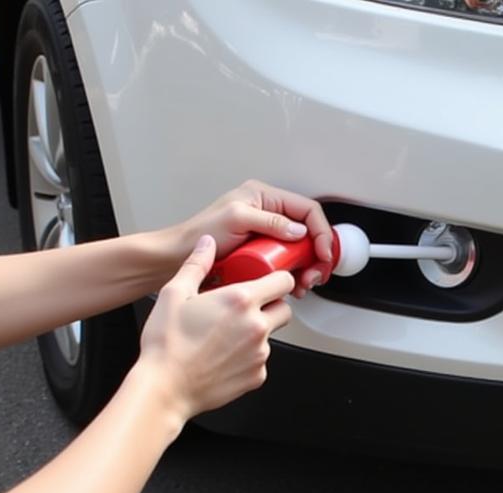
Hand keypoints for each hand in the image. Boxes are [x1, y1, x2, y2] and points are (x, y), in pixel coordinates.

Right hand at [136, 235, 291, 421]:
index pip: (282, 281)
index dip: (277, 279)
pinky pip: (261, 360)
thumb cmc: (167, 345)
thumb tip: (206, 244)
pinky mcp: (257, 376)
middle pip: (284, 309)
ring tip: (226, 335)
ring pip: (271, 336)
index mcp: (240, 301)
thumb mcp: (174, 293)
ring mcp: (260, 354)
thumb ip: (196, 264)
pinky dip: (249, 357)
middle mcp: (256, 327)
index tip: (268, 281)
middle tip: (246, 309)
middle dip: (271, 306)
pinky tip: (225, 355)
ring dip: (257, 332)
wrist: (166, 388)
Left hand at [168, 180, 333, 297]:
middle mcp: (269, 214)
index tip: (323, 254)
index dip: (321, 232)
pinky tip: (292, 285)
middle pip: (308, 233)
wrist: (180, 257)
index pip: (307, 210)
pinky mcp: (263, 254)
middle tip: (314, 275)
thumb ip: (269, 221)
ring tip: (303, 284)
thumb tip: (299, 231)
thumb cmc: (201, 234)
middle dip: (316, 256)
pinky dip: (294, 276)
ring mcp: (267, 235)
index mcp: (265, 197)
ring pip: (300, 251)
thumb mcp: (237, 219)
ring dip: (307, 269)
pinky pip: (287, 263)